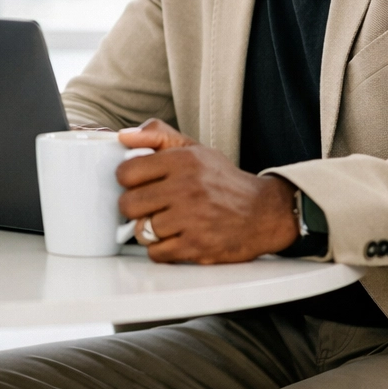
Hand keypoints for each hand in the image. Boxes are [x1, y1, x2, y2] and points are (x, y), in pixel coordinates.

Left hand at [115, 119, 297, 263]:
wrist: (264, 212)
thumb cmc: (223, 181)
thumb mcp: (194, 149)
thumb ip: (158, 136)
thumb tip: (124, 135)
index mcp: (183, 161)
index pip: (127, 172)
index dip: (127, 179)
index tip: (136, 183)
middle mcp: (187, 189)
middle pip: (129, 204)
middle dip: (133, 207)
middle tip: (146, 205)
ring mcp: (192, 220)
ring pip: (141, 231)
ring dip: (148, 230)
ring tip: (162, 223)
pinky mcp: (197, 247)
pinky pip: (156, 253)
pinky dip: (160, 249)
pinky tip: (173, 238)